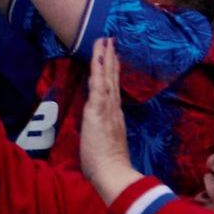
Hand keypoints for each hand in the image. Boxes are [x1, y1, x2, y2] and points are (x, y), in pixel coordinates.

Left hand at [72, 36, 141, 196]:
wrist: (113, 174)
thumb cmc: (108, 167)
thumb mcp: (106, 146)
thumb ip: (105, 136)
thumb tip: (100, 133)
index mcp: (114, 118)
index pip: (113, 90)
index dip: (112, 73)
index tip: (113, 57)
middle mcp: (113, 110)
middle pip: (112, 79)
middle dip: (110, 59)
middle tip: (110, 40)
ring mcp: (107, 109)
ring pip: (105, 78)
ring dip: (104, 58)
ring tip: (105, 40)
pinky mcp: (98, 111)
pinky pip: (99, 86)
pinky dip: (99, 71)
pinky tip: (99, 57)